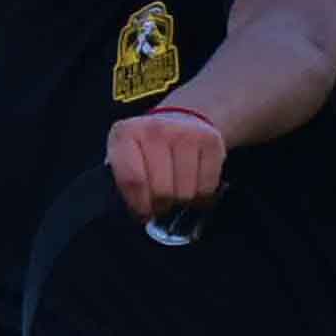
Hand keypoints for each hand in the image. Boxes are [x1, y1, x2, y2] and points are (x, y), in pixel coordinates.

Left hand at [107, 104, 224, 224]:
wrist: (179, 120)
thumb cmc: (147, 149)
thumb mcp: (124, 160)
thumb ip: (127, 184)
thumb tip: (143, 214)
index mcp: (125, 134)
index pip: (133, 181)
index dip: (139, 205)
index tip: (143, 213)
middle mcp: (155, 129)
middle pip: (162, 191)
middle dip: (161, 206)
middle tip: (160, 203)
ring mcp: (185, 133)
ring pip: (185, 192)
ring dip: (181, 201)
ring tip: (175, 191)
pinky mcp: (211, 140)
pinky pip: (207, 187)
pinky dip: (201, 196)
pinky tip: (193, 186)